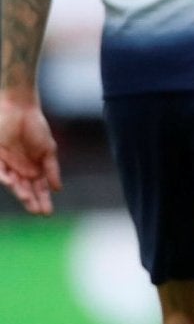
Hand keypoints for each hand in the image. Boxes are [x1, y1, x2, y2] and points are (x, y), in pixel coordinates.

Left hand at [0, 94, 58, 214]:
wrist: (20, 110)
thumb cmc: (36, 128)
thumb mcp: (49, 150)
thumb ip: (52, 169)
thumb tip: (58, 188)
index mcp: (35, 169)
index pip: (39, 189)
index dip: (43, 200)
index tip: (48, 212)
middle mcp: (21, 170)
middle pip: (26, 190)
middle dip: (32, 201)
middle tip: (38, 212)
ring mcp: (9, 165)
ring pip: (14, 184)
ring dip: (21, 192)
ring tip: (28, 200)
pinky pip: (0, 171)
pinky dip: (5, 178)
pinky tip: (13, 184)